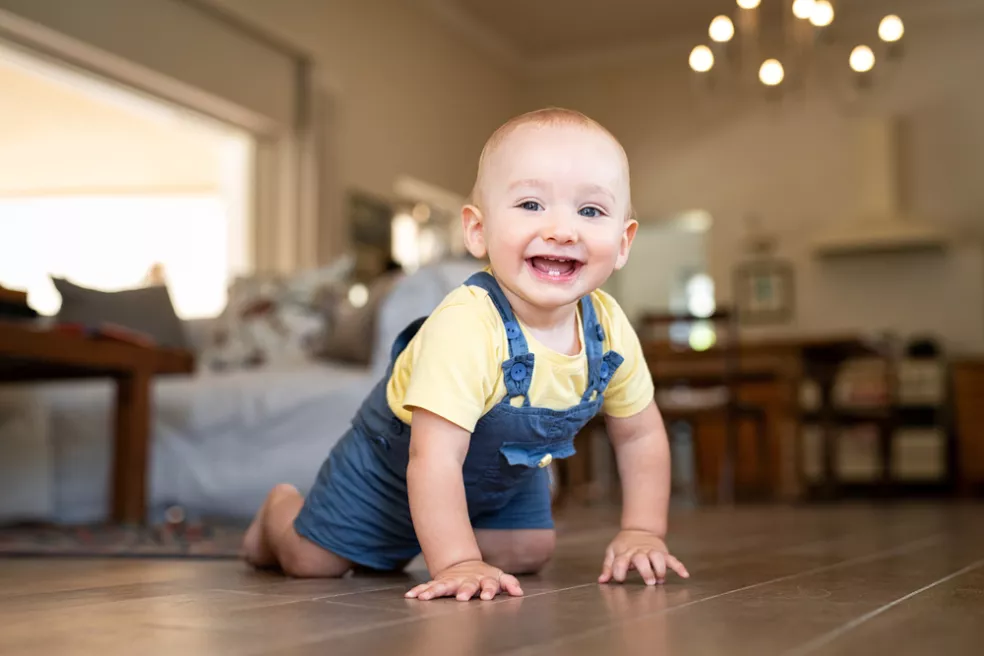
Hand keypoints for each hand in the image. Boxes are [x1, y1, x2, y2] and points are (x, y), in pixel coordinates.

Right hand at [405, 560, 523, 600]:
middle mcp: (467, 579)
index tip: (487, 597)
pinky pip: (428, 587)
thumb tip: (518, 591)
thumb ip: (509, 583)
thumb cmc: (483, 575)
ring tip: (426, 597)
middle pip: (466, 585)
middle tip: (462, 597)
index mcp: (483, 578)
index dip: (488, 589)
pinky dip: (420, 590)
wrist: (463, 564)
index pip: (489, 583)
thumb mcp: (498, 576)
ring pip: (444, 585)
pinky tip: (411, 595)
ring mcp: (452, 580)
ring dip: (436, 591)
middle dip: (464, 591)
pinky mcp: (439, 582)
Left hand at [598, 529, 688, 585]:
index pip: (620, 561)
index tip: (620, 579)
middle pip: (641, 559)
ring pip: (657, 557)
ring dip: (660, 568)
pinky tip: (685, 574)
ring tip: (661, 579)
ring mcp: (651, 552)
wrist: (639, 529)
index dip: (619, 571)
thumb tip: (601, 580)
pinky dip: (679, 566)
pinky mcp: (662, 553)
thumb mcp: (612, 553)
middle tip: (649, 582)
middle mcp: (638, 552)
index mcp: (624, 553)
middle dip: (646, 570)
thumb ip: (608, 567)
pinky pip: (672, 559)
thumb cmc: (624, 545)